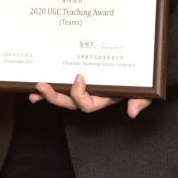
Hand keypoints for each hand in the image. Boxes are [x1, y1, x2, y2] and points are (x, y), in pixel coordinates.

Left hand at [29, 74, 152, 118]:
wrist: (138, 65)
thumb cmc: (139, 79)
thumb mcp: (143, 89)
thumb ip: (140, 100)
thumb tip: (132, 112)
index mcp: (103, 98)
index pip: (86, 104)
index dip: (78, 94)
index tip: (79, 77)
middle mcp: (91, 95)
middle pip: (69, 103)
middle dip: (54, 97)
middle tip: (42, 87)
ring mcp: (83, 87)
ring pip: (62, 96)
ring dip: (47, 94)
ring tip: (34, 90)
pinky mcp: (77, 77)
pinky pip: (61, 85)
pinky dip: (49, 87)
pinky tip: (35, 85)